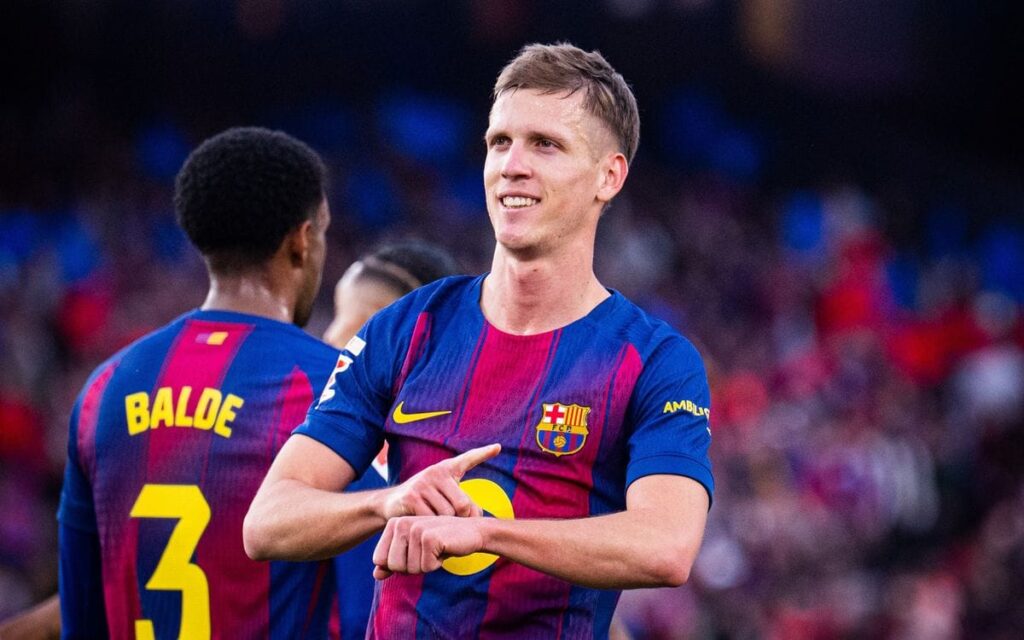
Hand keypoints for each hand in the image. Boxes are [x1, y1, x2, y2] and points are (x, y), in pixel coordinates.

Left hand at [372, 515, 485, 579]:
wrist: (471, 532)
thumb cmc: (441, 542)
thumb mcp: (414, 551)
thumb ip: (394, 561)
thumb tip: (376, 575)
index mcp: (393, 524)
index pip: (379, 560)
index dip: (399, 564)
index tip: (415, 553)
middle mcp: (401, 523)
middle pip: (394, 566)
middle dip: (412, 567)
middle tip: (427, 552)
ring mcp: (415, 529)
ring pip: (410, 568)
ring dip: (426, 565)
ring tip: (436, 549)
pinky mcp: (430, 537)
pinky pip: (426, 567)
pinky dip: (437, 563)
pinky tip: (444, 548)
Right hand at [381, 444, 499, 519]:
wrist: (390, 503)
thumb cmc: (424, 500)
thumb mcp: (443, 495)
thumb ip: (462, 501)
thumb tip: (479, 516)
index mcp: (447, 469)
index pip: (467, 459)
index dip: (483, 453)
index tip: (498, 447)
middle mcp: (435, 472)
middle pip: (462, 504)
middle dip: (461, 519)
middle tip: (453, 524)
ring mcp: (423, 483)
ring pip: (447, 514)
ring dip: (444, 526)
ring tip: (437, 526)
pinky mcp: (412, 497)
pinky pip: (431, 519)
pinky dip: (432, 530)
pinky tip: (427, 529)